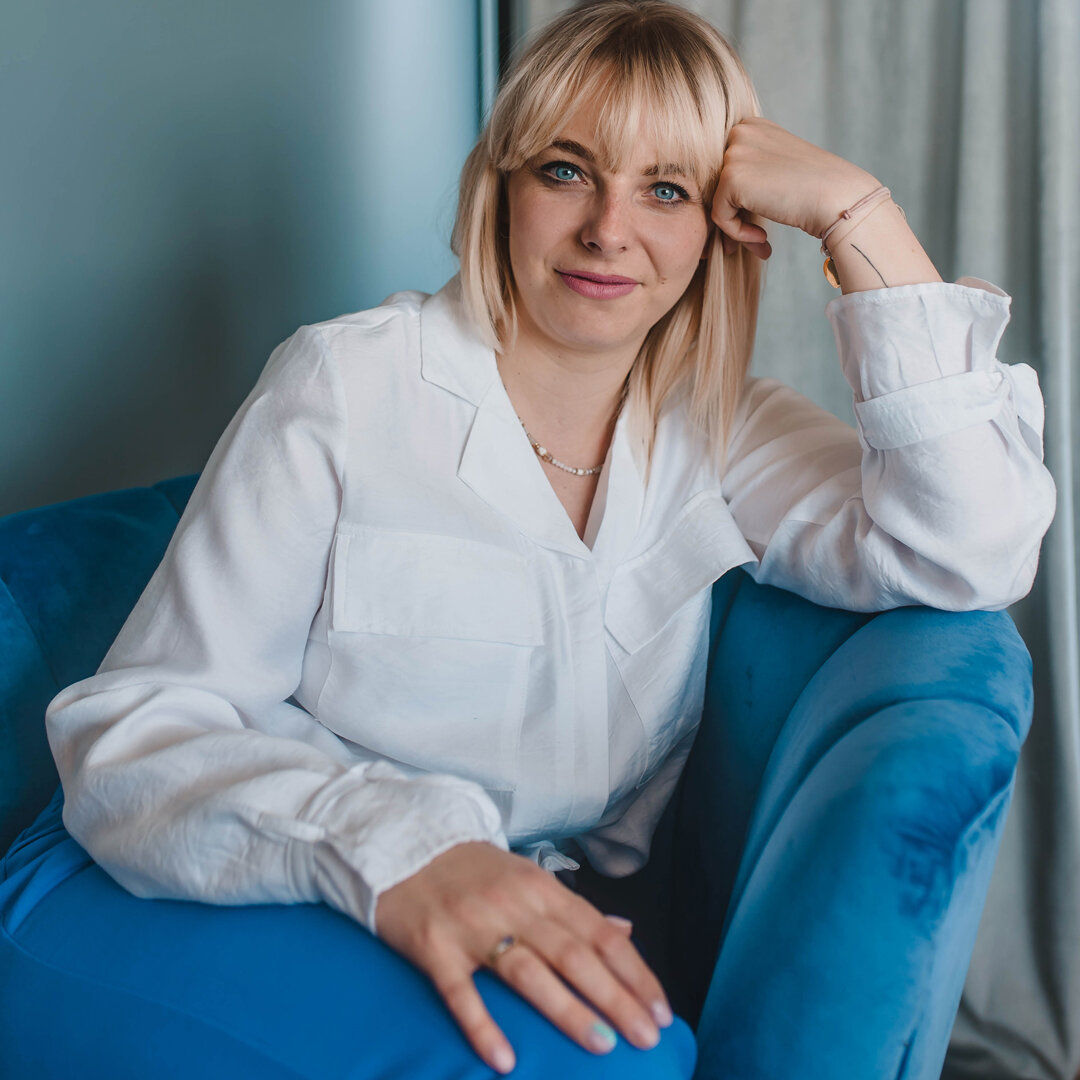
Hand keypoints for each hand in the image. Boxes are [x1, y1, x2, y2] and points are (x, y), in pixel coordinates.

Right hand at [374, 840, 672, 1073]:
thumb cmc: (472, 870)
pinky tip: (506, 1059)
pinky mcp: (434, 949)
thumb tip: (626, 930)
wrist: (401, 844)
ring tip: (603, 1045)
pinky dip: (484, 1025)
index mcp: (541, 889)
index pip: (600, 933)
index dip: (634, 973)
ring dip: (567, 1010)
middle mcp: (514, 905)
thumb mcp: (528, 877)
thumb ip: (575, 908)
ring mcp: (473, 927)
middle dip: (615, 997)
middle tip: (647, 1037)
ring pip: (528, 972)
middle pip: (573, 955)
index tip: (662, 1011)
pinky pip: (462, 992)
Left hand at [710, 116, 879, 259]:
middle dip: (735, 217)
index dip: (738, 200)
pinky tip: (762, 238)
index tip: (757, 221)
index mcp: (751, 126)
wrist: (836, 197)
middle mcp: (740, 132)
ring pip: (718, 203)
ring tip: (761, 242)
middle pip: (718, 186)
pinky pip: (719, 217)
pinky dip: (737, 234)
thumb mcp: (776, 168)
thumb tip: (720, 202)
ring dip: (737, 229)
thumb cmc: (813, 189)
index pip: (725, 170)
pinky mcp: (731, 178)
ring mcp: (734, 153)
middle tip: (756, 239)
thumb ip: (749, 174)